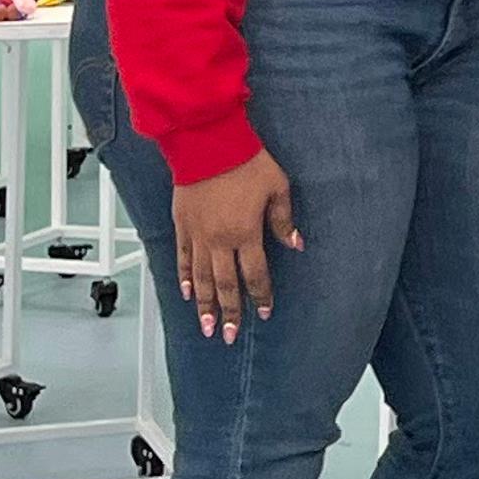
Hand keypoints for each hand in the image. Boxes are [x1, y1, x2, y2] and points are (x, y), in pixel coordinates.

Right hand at [170, 150, 298, 341]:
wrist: (207, 142)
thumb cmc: (245, 160)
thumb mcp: (278, 187)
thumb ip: (285, 220)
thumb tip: (296, 244)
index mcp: (246, 233)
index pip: (255, 275)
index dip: (260, 296)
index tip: (264, 312)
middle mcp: (219, 240)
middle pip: (225, 285)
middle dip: (229, 312)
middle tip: (227, 335)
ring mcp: (197, 235)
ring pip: (201, 278)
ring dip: (205, 304)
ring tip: (206, 326)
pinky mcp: (182, 225)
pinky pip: (182, 259)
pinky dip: (185, 278)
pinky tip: (188, 293)